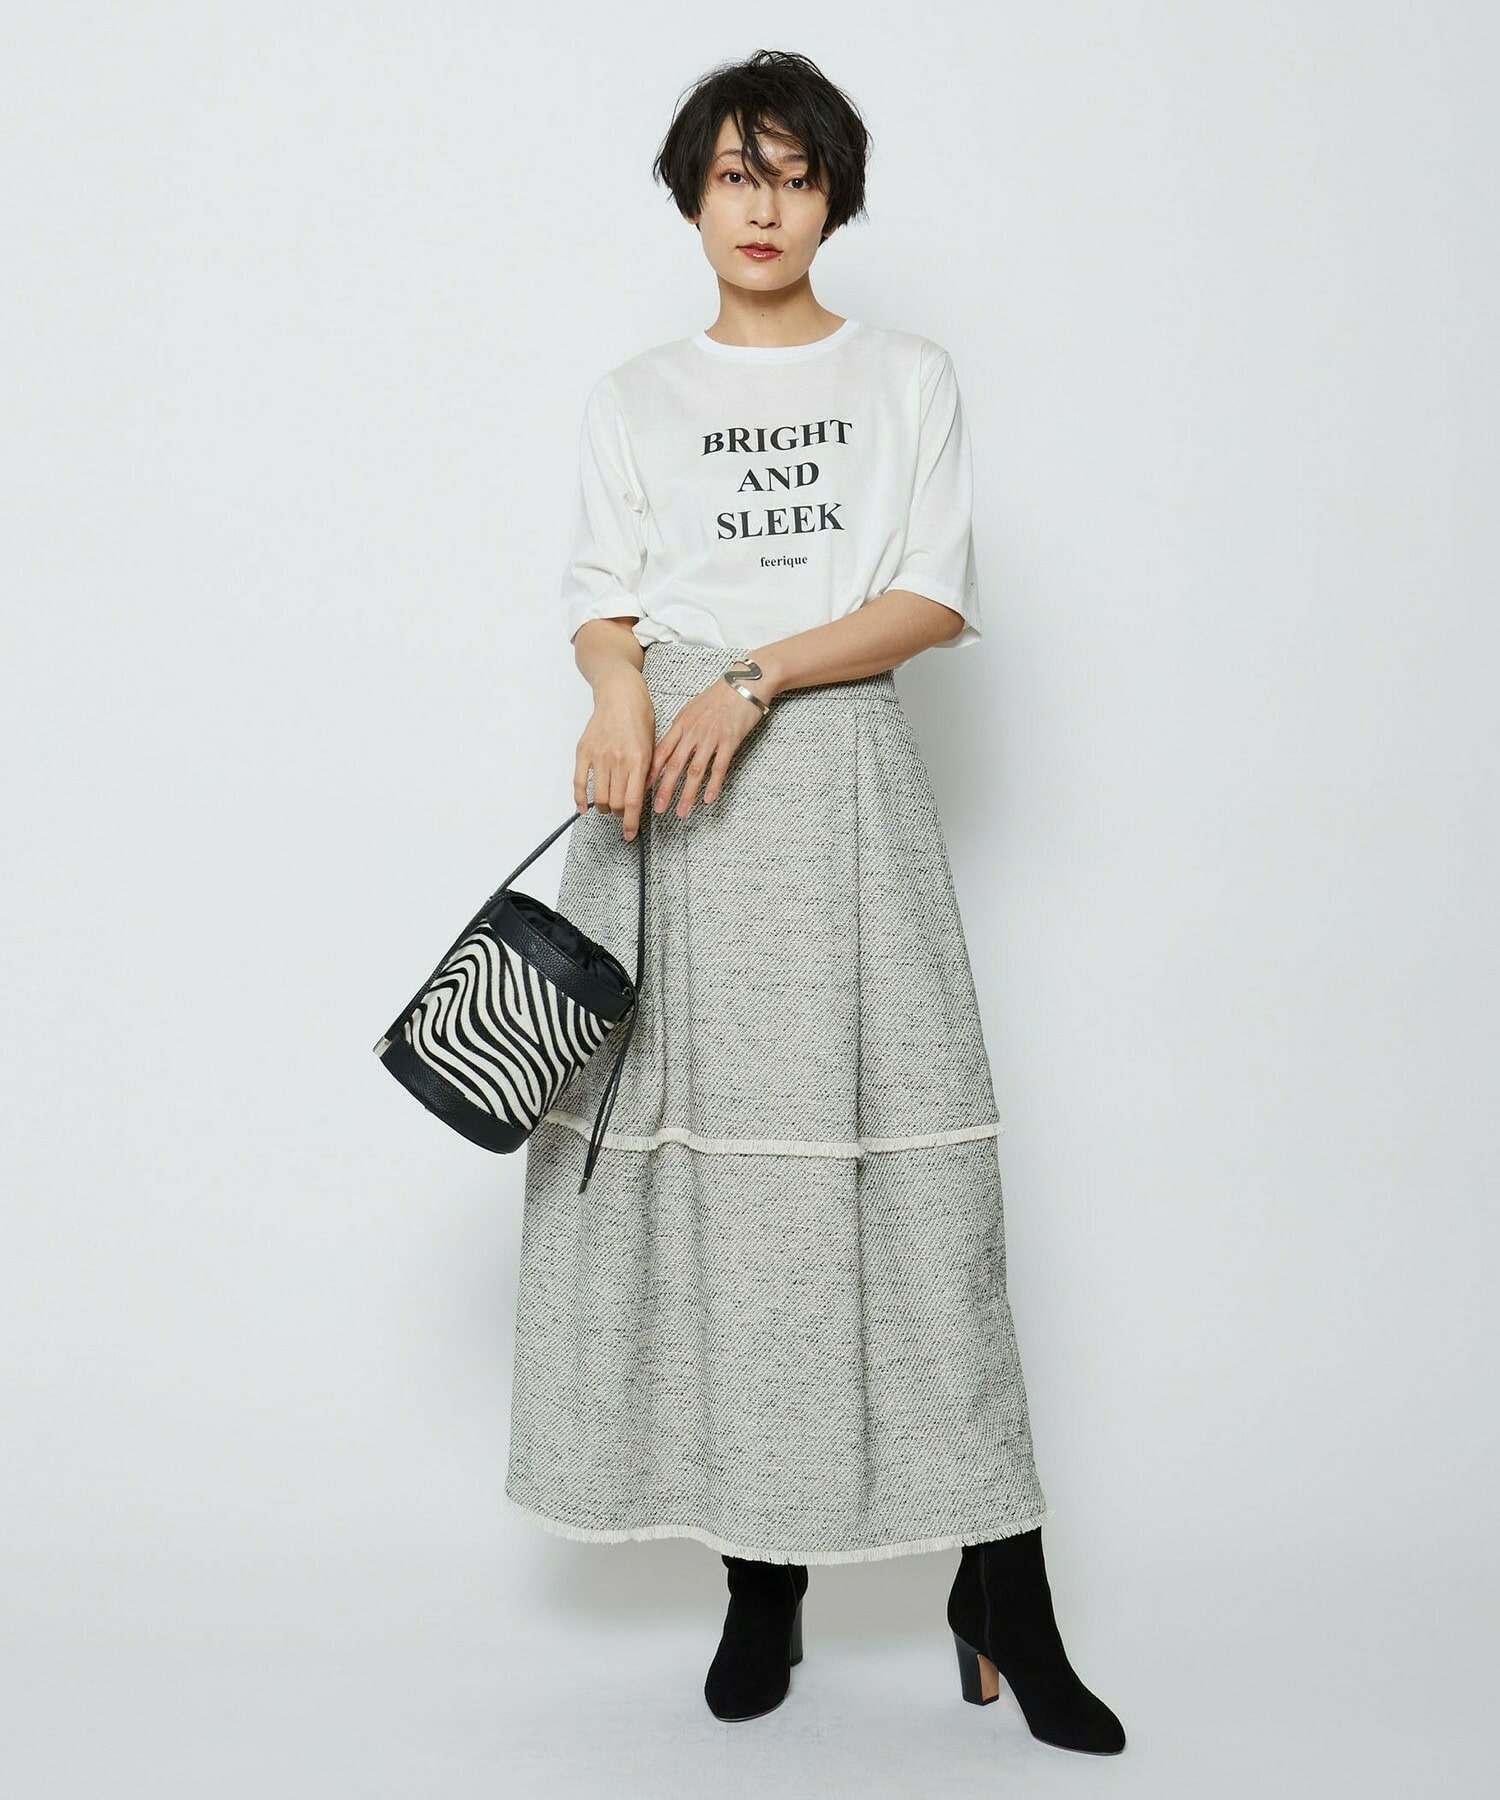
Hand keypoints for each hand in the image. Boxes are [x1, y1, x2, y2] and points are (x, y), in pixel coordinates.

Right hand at [575, 670, 655, 840]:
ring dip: (604, 807)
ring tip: (609, 805)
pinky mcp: (584, 751)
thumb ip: (646, 771)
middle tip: (623, 812)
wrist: (620, 692)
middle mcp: (618, 760)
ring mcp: (599, 756)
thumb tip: (641, 795)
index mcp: (638, 759)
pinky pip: (579, 783)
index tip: (630, 834)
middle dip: (620, 814)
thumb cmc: (639, 715)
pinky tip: (583, 808)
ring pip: (599, 797)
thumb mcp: (652, 744)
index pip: (633, 801)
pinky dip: (580, 800)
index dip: (631, 822)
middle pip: (616, 803)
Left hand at [648, 672, 765, 818]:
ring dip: (687, 794)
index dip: (651, 772)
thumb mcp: (692, 709)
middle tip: (657, 808)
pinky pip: (719, 767)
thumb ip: (680, 729)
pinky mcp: (730, 741)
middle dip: (664, 789)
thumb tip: (668, 747)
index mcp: (681, 724)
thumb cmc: (718, 697)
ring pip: (695, 770)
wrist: (744, 684)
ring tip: (681, 811)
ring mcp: (711, 737)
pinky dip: (713, 785)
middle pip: (675, 765)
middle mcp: (693, 732)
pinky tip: (709, 799)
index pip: (661, 752)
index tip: (642, 789)